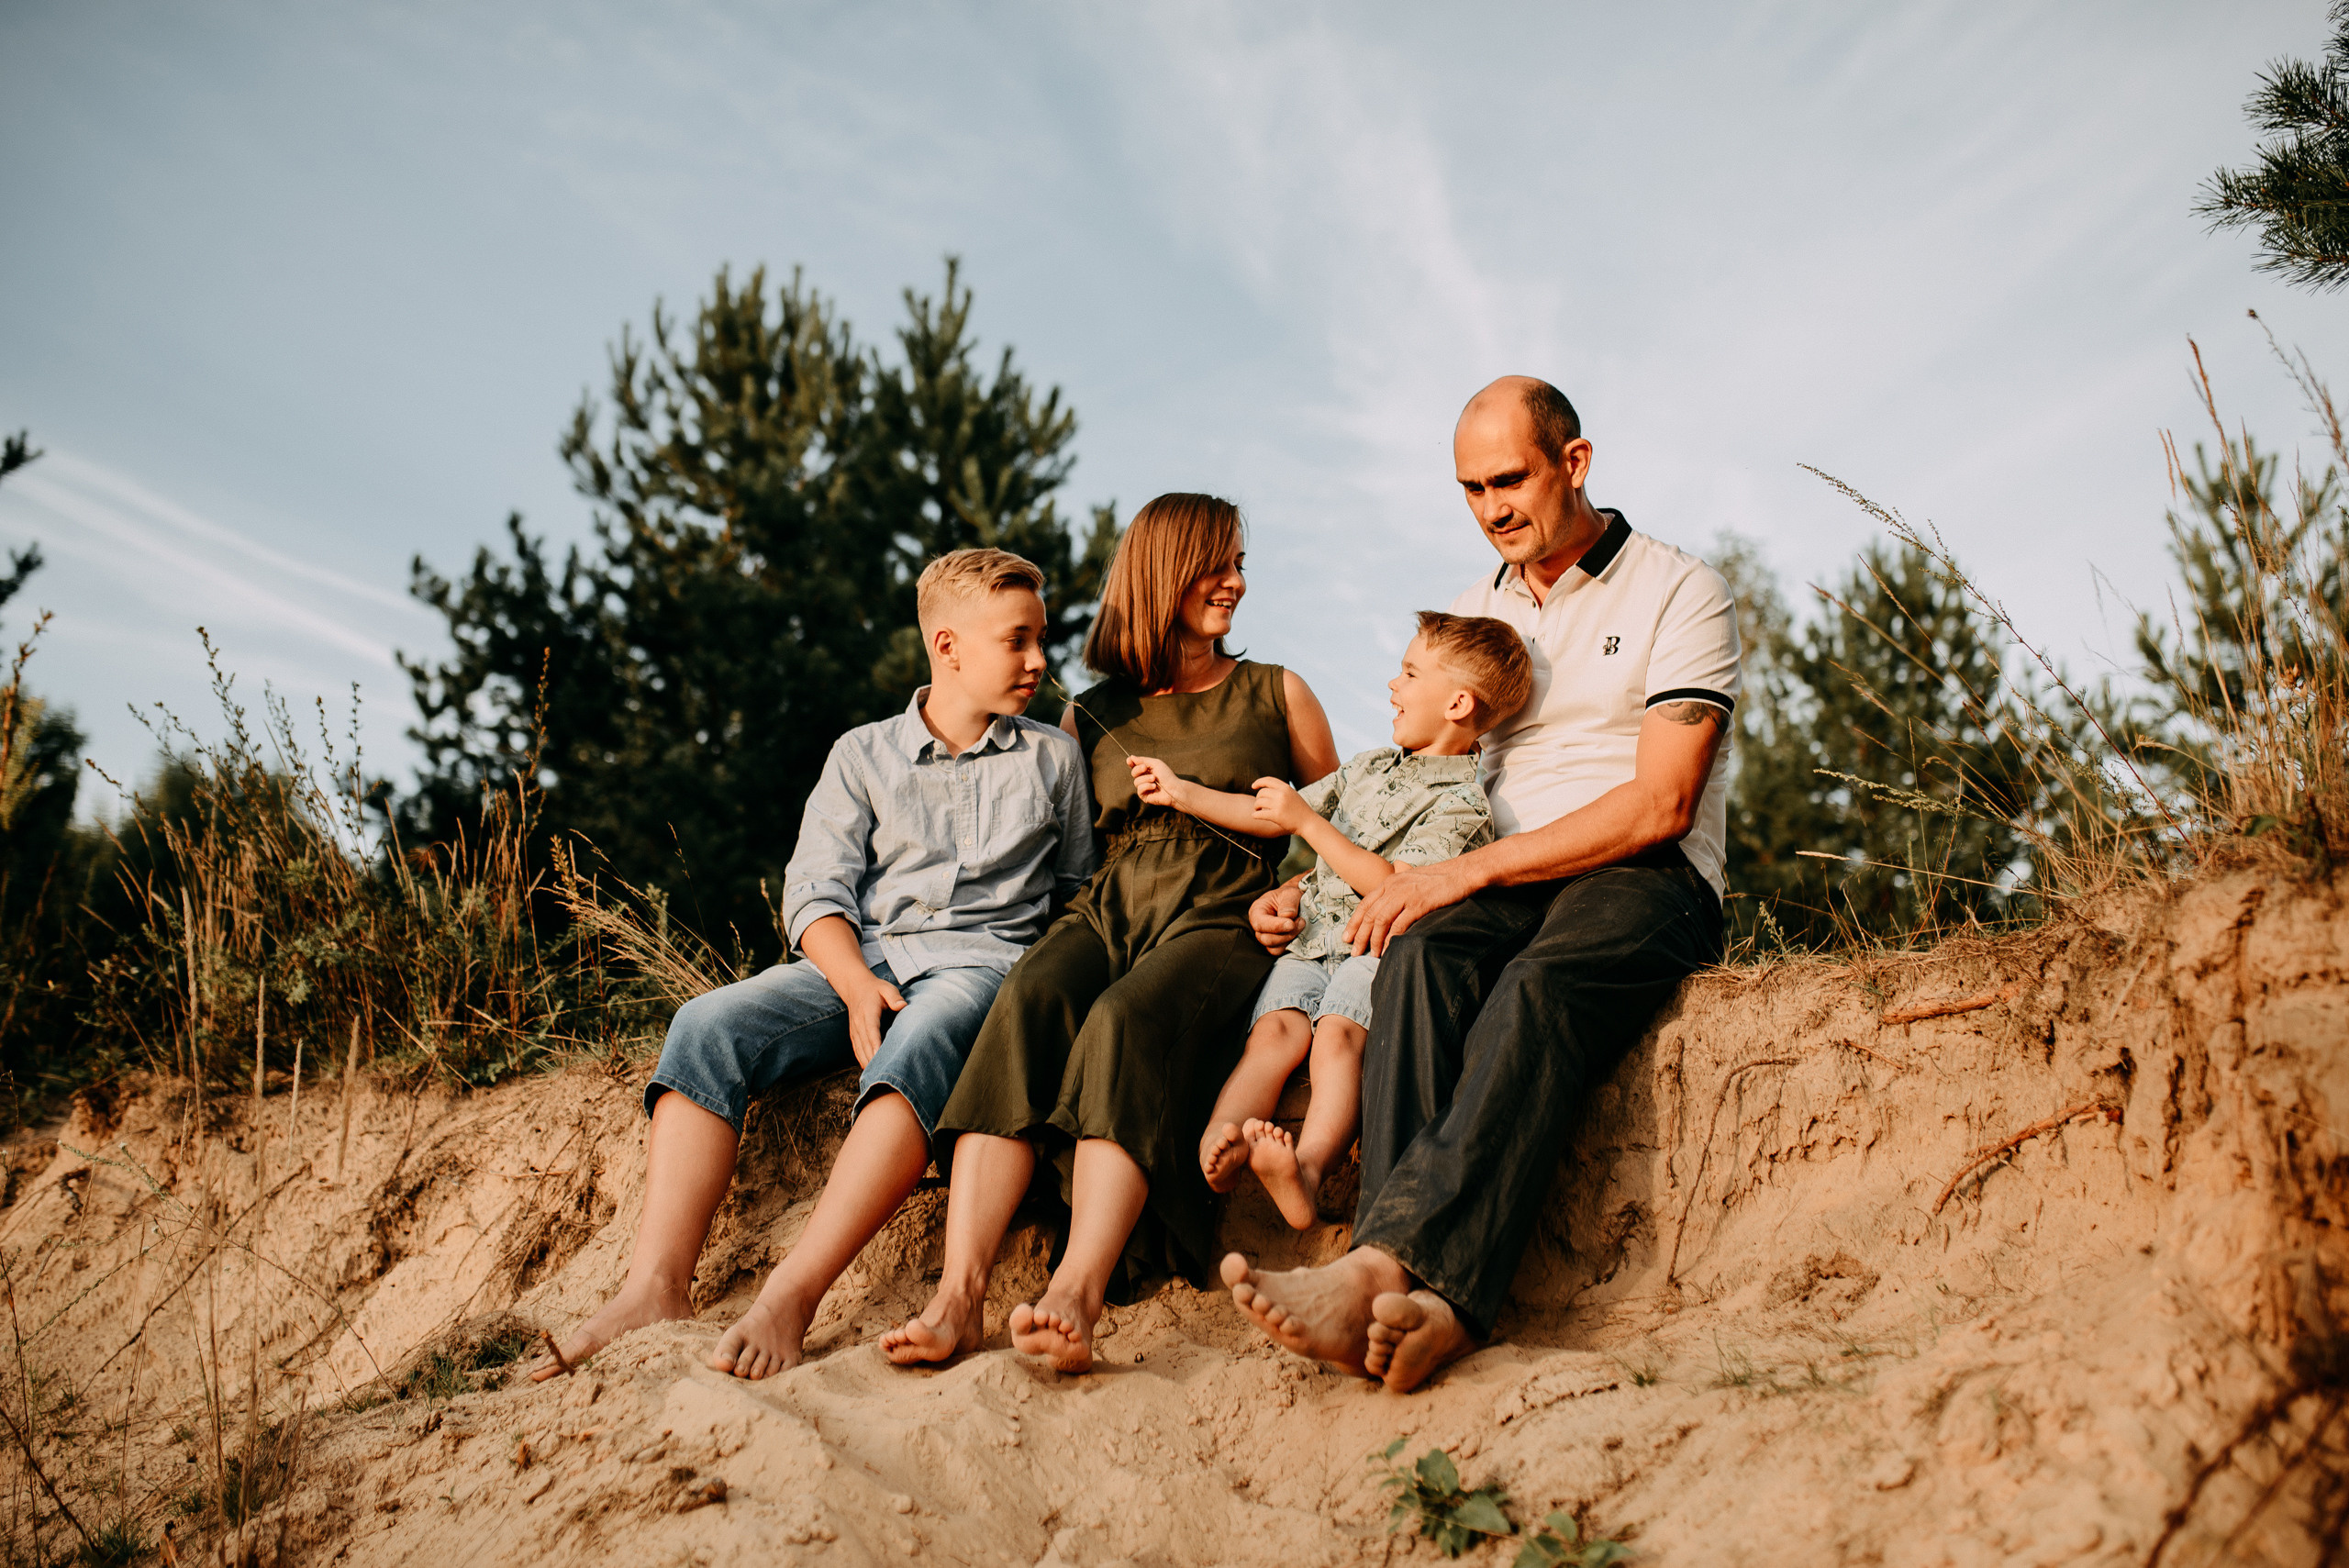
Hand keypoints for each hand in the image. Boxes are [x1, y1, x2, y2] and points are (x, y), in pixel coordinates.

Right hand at [846, 978, 907, 1066]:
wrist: (855, 987)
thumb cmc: (876, 989)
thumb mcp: (886, 988)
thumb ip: (894, 997)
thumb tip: (902, 1006)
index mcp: (867, 1012)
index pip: (871, 1030)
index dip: (875, 1044)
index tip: (879, 1056)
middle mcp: (858, 1022)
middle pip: (865, 1043)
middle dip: (872, 1058)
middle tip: (882, 1073)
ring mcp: (854, 1029)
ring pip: (859, 1048)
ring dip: (866, 1062)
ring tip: (876, 1076)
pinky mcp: (853, 1033)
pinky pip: (856, 1048)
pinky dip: (861, 1059)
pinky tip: (868, 1069)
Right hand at [1128, 755, 1184, 808]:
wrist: (1173, 788)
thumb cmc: (1167, 776)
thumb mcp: (1155, 764)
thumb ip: (1143, 760)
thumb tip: (1131, 757)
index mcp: (1146, 770)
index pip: (1135, 766)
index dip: (1131, 763)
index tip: (1129, 760)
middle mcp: (1144, 779)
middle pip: (1133, 772)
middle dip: (1138, 769)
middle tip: (1145, 768)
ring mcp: (1144, 788)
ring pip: (1136, 781)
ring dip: (1145, 779)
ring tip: (1154, 779)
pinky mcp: (1144, 796)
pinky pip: (1139, 789)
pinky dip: (1146, 786)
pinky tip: (1154, 787)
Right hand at [1248, 879, 1302, 955]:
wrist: (1294, 901)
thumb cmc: (1289, 896)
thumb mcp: (1290, 893)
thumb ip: (1288, 903)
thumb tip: (1288, 917)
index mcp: (1257, 912)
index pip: (1260, 924)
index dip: (1275, 926)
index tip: (1291, 924)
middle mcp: (1259, 927)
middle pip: (1266, 939)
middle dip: (1286, 934)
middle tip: (1301, 922)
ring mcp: (1267, 938)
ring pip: (1275, 949)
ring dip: (1290, 940)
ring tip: (1301, 925)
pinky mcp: (1278, 945)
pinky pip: (1283, 951)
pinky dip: (1292, 945)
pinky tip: (1299, 933)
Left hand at [1249, 777, 1308, 833]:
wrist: (1309, 822)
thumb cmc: (1300, 810)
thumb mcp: (1292, 795)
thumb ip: (1282, 790)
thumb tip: (1266, 788)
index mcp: (1286, 788)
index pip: (1268, 780)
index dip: (1258, 782)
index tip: (1253, 786)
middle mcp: (1282, 794)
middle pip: (1262, 792)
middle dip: (1257, 798)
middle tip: (1258, 805)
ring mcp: (1279, 805)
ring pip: (1258, 802)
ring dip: (1255, 807)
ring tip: (1257, 810)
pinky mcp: (1277, 816)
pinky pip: (1259, 814)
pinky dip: (1255, 815)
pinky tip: (1255, 816)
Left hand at [1344, 858, 1477, 955]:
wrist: (1461, 873)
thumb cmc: (1438, 879)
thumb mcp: (1411, 881)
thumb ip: (1397, 892)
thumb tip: (1388, 911)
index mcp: (1389, 882)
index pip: (1365, 904)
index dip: (1354, 922)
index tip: (1347, 937)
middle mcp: (1393, 888)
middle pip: (1369, 915)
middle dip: (1360, 936)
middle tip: (1354, 952)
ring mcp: (1405, 895)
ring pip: (1381, 921)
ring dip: (1374, 940)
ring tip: (1371, 955)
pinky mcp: (1419, 904)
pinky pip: (1399, 925)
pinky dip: (1391, 939)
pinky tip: (1388, 950)